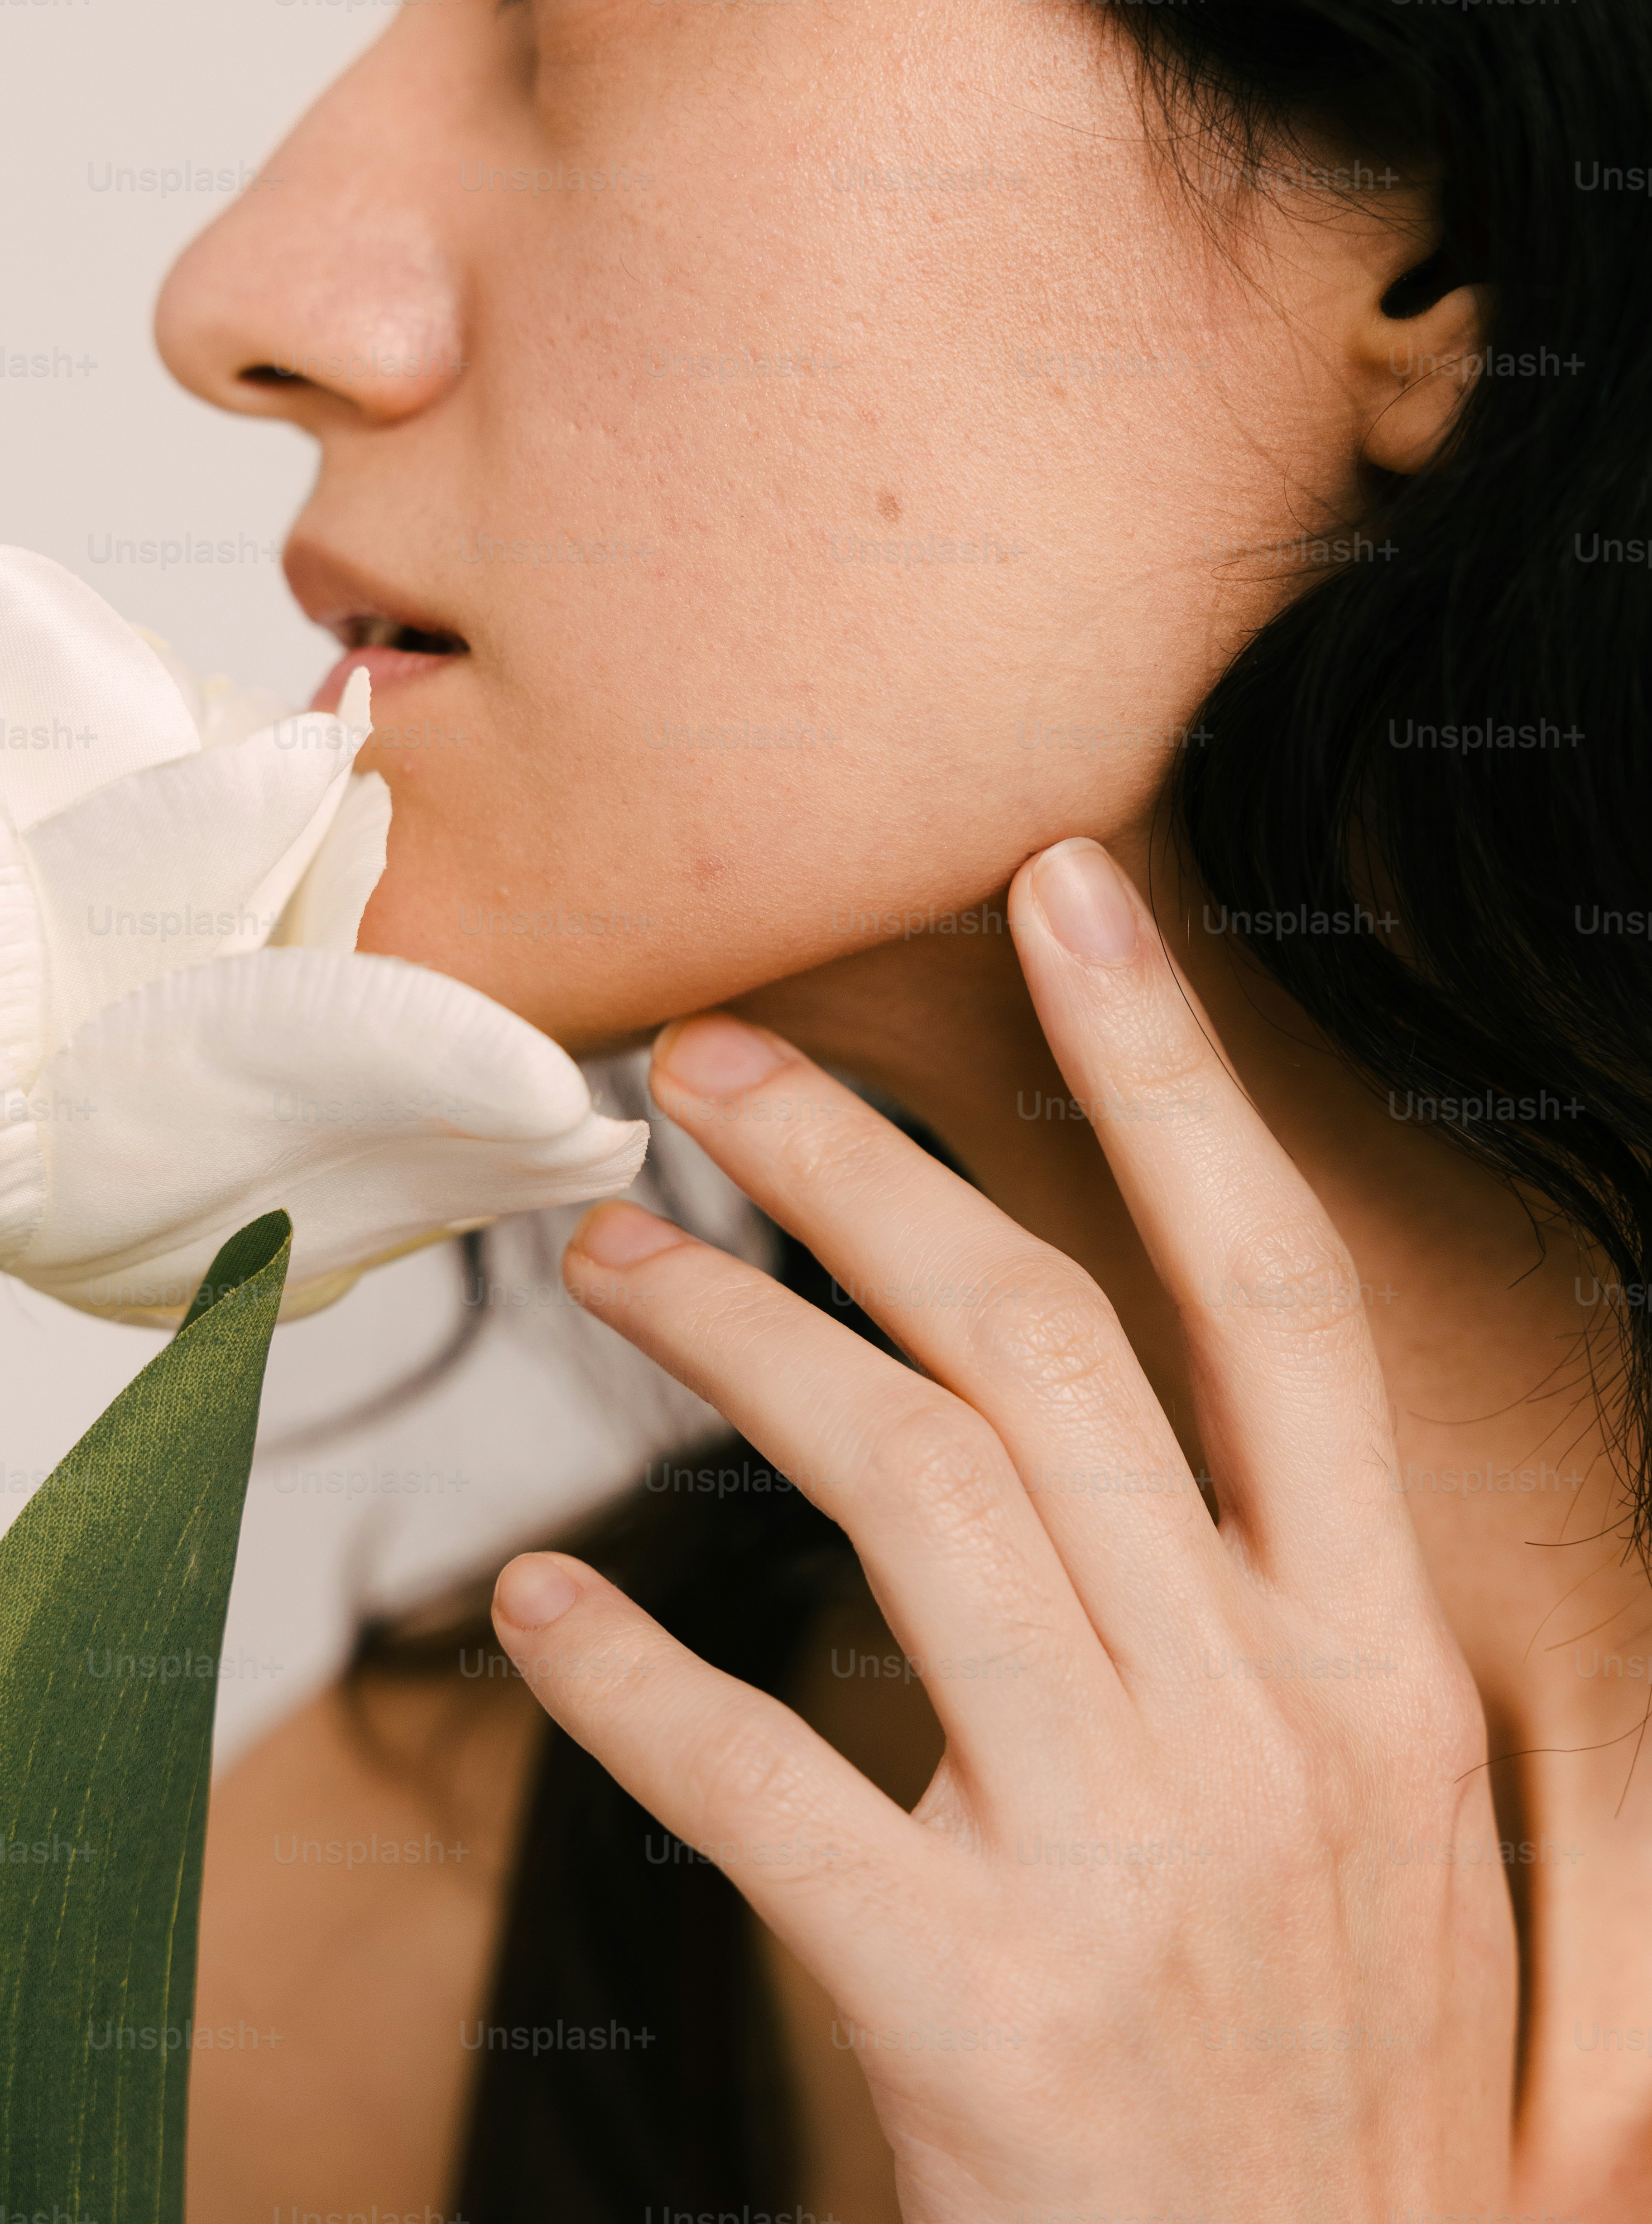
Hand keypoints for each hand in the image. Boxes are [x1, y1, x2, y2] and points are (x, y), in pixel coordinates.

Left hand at [492, 837, 1516, 2222]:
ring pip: (907, 1494)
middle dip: (861, 1171)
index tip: (1070, 901)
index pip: (1272, 1298)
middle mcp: (1271, 1721)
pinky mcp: (985, 2011)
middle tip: (708, 1067)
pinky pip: (768, 1784)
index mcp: (1380, 1666)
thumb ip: (1279, 1650)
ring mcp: (1133, 1862)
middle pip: (1039, 1347)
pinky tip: (530, 1606)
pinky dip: (629, 1678)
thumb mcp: (1393, 1843)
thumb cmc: (1350, 2104)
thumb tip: (1123, 1478)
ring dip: (733, 1345)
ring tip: (605, 1262)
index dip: (1167, 1077)